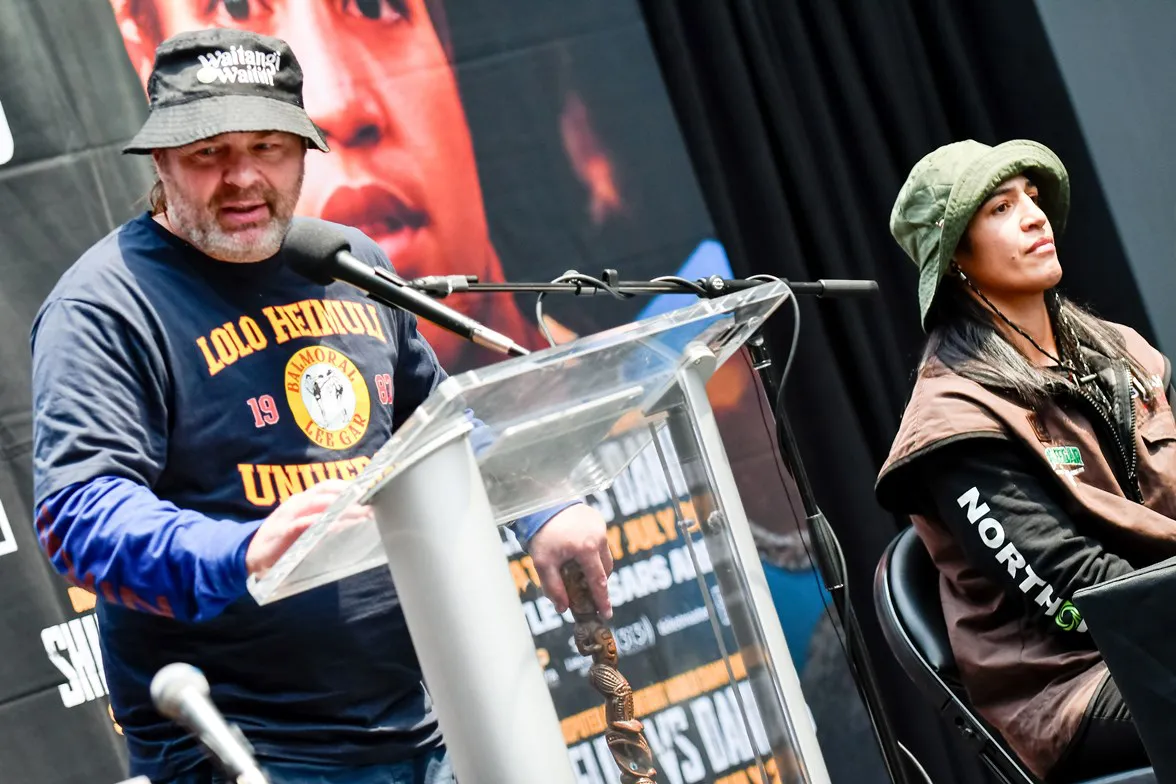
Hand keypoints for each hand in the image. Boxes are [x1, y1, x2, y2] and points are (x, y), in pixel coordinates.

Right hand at [245, 480, 370, 577]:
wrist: (252, 556)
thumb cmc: (283, 540)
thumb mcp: (304, 526)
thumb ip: (324, 519)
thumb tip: (353, 517)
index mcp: (302, 500)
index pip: (327, 485)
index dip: (347, 485)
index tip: (368, 489)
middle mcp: (296, 503)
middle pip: (325, 491)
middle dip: (348, 494)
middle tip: (369, 502)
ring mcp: (289, 516)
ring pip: (318, 504)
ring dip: (341, 507)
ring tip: (361, 513)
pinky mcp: (284, 532)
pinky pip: (305, 523)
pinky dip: (321, 522)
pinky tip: (336, 525)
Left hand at [527, 504, 613, 617]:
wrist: (542, 503)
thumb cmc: (542, 533)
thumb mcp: (542, 563)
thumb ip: (553, 587)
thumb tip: (563, 608)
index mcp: (587, 549)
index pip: (598, 581)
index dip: (602, 600)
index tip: (606, 614)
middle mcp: (598, 538)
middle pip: (605, 569)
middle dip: (598, 582)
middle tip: (586, 592)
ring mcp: (600, 527)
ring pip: (604, 555)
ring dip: (595, 565)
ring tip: (577, 569)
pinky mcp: (597, 519)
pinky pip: (599, 541)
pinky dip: (592, 550)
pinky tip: (575, 550)